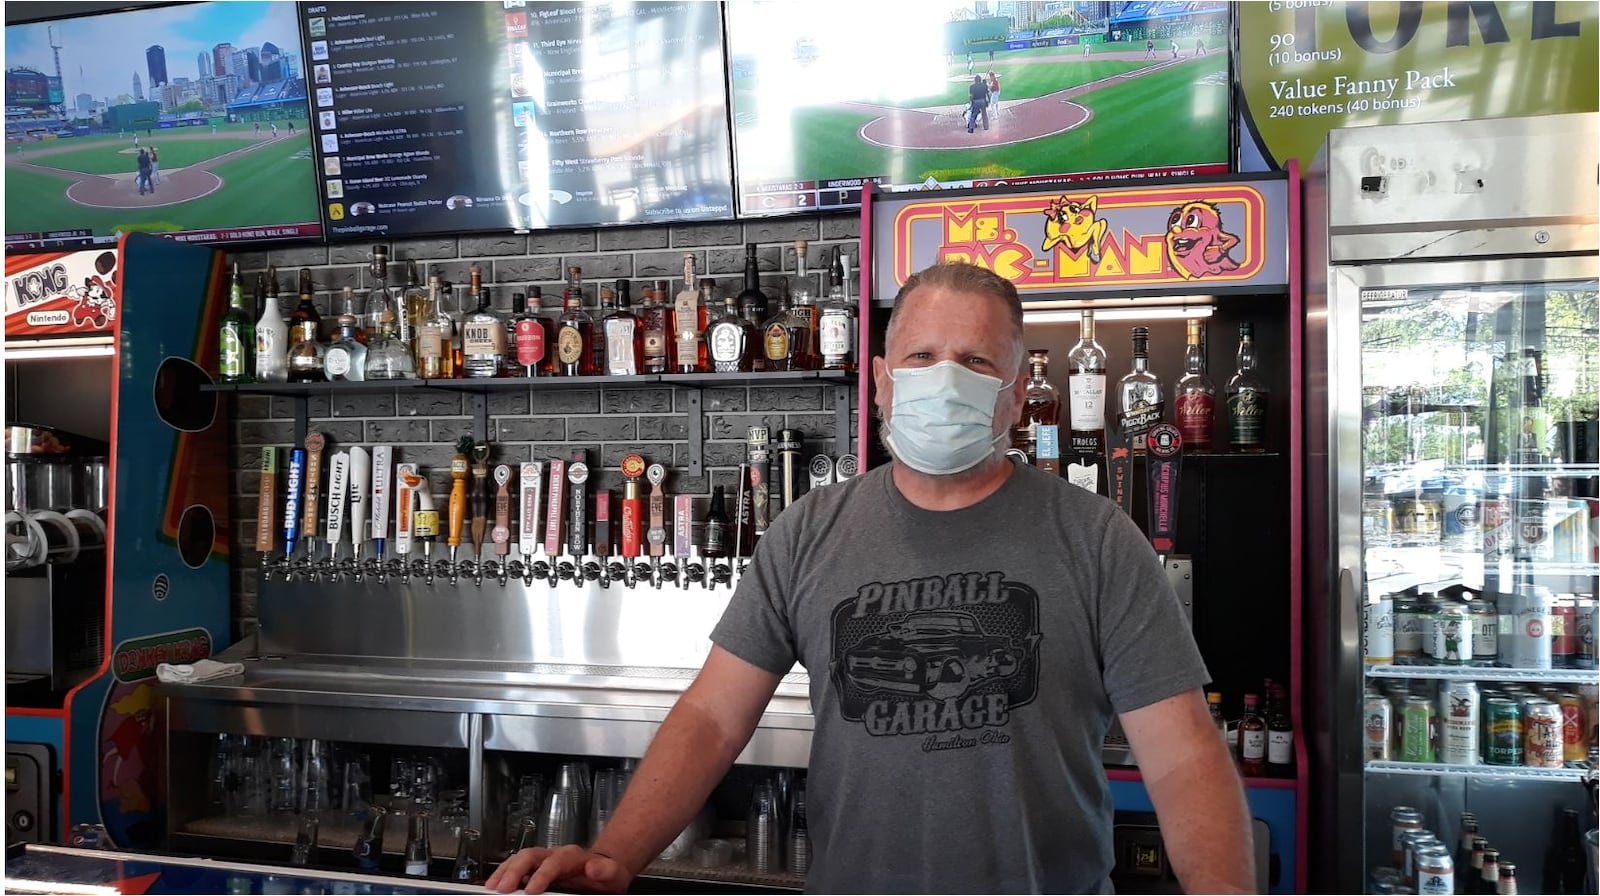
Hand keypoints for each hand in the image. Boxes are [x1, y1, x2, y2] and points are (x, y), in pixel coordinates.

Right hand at [485, 845, 630, 893]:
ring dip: (504, 872)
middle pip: (530, 856)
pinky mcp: (536, 868)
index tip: (531, 890)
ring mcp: (543, 860)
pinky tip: (495, 884)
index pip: (553, 863)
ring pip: (519, 859)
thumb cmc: (606, 874)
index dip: (541, 876)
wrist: (605, 870)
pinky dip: (504, 874)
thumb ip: (605, 870)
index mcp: (572, 856)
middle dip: (514, 871)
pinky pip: (516, 867)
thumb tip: (593, 868)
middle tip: (502, 888)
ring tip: (492, 886)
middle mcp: (554, 854)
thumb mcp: (613, 873)